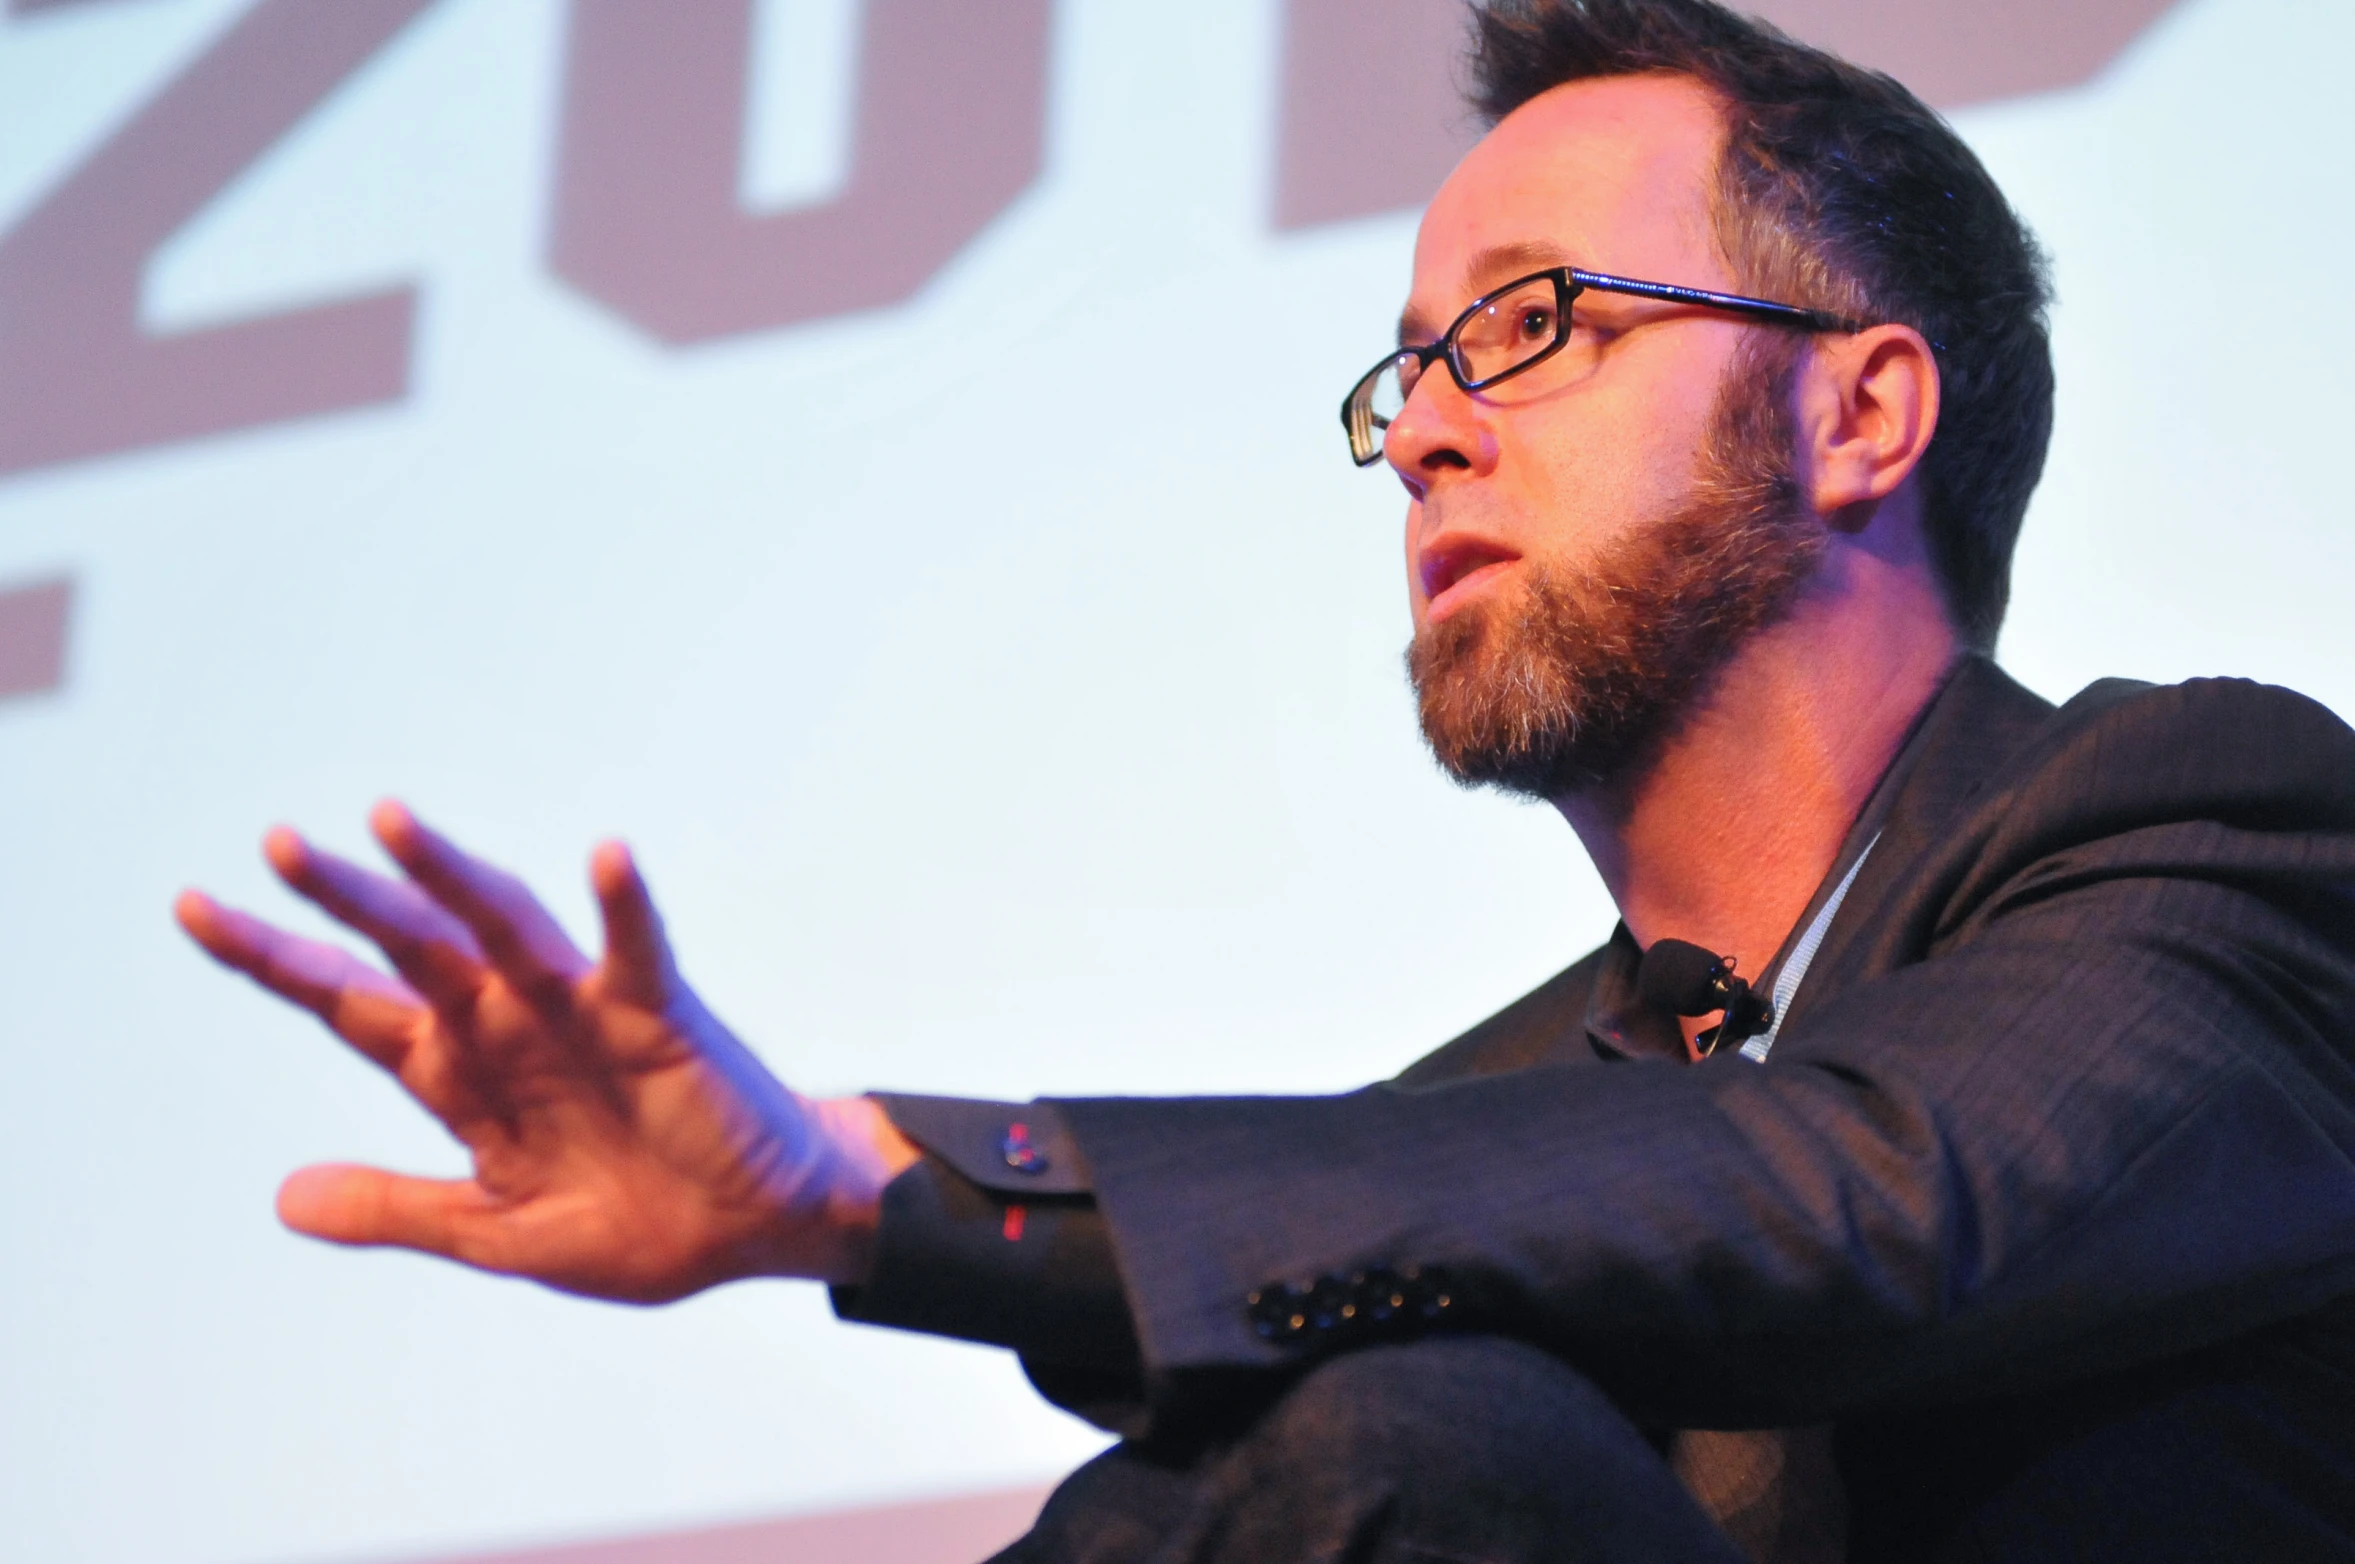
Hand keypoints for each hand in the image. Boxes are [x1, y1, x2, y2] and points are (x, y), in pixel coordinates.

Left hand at [176, 802, 919, 1300]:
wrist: (751, 1228)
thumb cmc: (640, 1219)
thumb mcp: (502, 1233)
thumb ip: (399, 1209)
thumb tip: (282, 1199)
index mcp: (459, 1076)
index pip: (349, 1001)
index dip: (275, 959)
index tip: (195, 908)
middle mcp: (507, 1026)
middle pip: (410, 949)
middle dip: (345, 900)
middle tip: (280, 845)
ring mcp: (579, 1014)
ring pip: (501, 930)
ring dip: (450, 877)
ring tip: (391, 822)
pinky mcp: (656, 1017)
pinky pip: (635, 953)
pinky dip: (621, 906)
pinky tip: (605, 857)